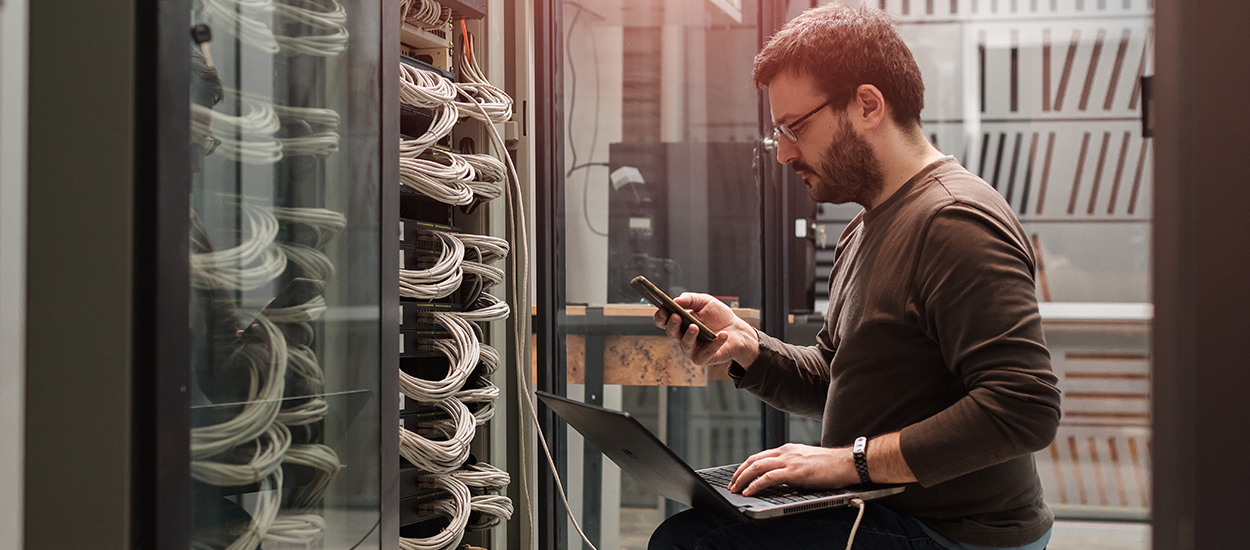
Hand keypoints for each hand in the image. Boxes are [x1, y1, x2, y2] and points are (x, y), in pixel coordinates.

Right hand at [651, 293, 759, 367]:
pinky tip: (722, 335)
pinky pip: (706, 353)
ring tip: (695, 327)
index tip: (664, 310)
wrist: (737, 330)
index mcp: (679, 322)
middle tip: (677, 317)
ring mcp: (692, 349)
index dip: (660, 317)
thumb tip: (675, 300)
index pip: (663, 321)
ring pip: (685, 345)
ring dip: (689, 336)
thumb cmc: (718, 316)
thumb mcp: (704, 301)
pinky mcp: (704, 358)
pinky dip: (714, 344)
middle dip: (673, 325)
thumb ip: (690, 299)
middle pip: (671, 333)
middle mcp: (682, 337)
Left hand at [728, 443, 857, 496]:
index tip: (738, 476)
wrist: (847, 463)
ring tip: (735, 489)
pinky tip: (749, 491)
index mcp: (787, 449)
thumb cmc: (830, 465)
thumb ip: (790, 466)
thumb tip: (778, 479)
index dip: (745, 467)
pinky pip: (769, 478)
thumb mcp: (805, 462)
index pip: (759, 456)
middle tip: (731, 484)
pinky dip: (755, 485)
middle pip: (753, 460)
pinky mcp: (795, 472)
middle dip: (739, 473)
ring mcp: (789, 461)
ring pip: (757, 467)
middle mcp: (785, 452)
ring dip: (743, 479)